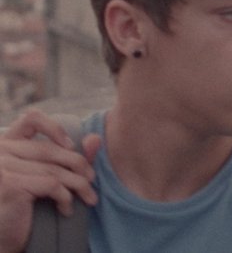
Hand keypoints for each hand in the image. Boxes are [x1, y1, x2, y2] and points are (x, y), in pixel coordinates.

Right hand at [0, 110, 101, 252]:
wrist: (3, 237)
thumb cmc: (24, 205)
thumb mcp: (46, 175)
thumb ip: (69, 156)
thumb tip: (97, 138)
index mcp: (7, 143)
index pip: (32, 118)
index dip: (55, 128)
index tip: (70, 147)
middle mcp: (1, 151)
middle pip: (50, 149)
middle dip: (79, 164)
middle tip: (92, 180)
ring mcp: (2, 167)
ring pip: (54, 169)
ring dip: (79, 185)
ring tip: (88, 198)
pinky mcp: (9, 184)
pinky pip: (51, 185)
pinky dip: (66, 197)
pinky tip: (66, 209)